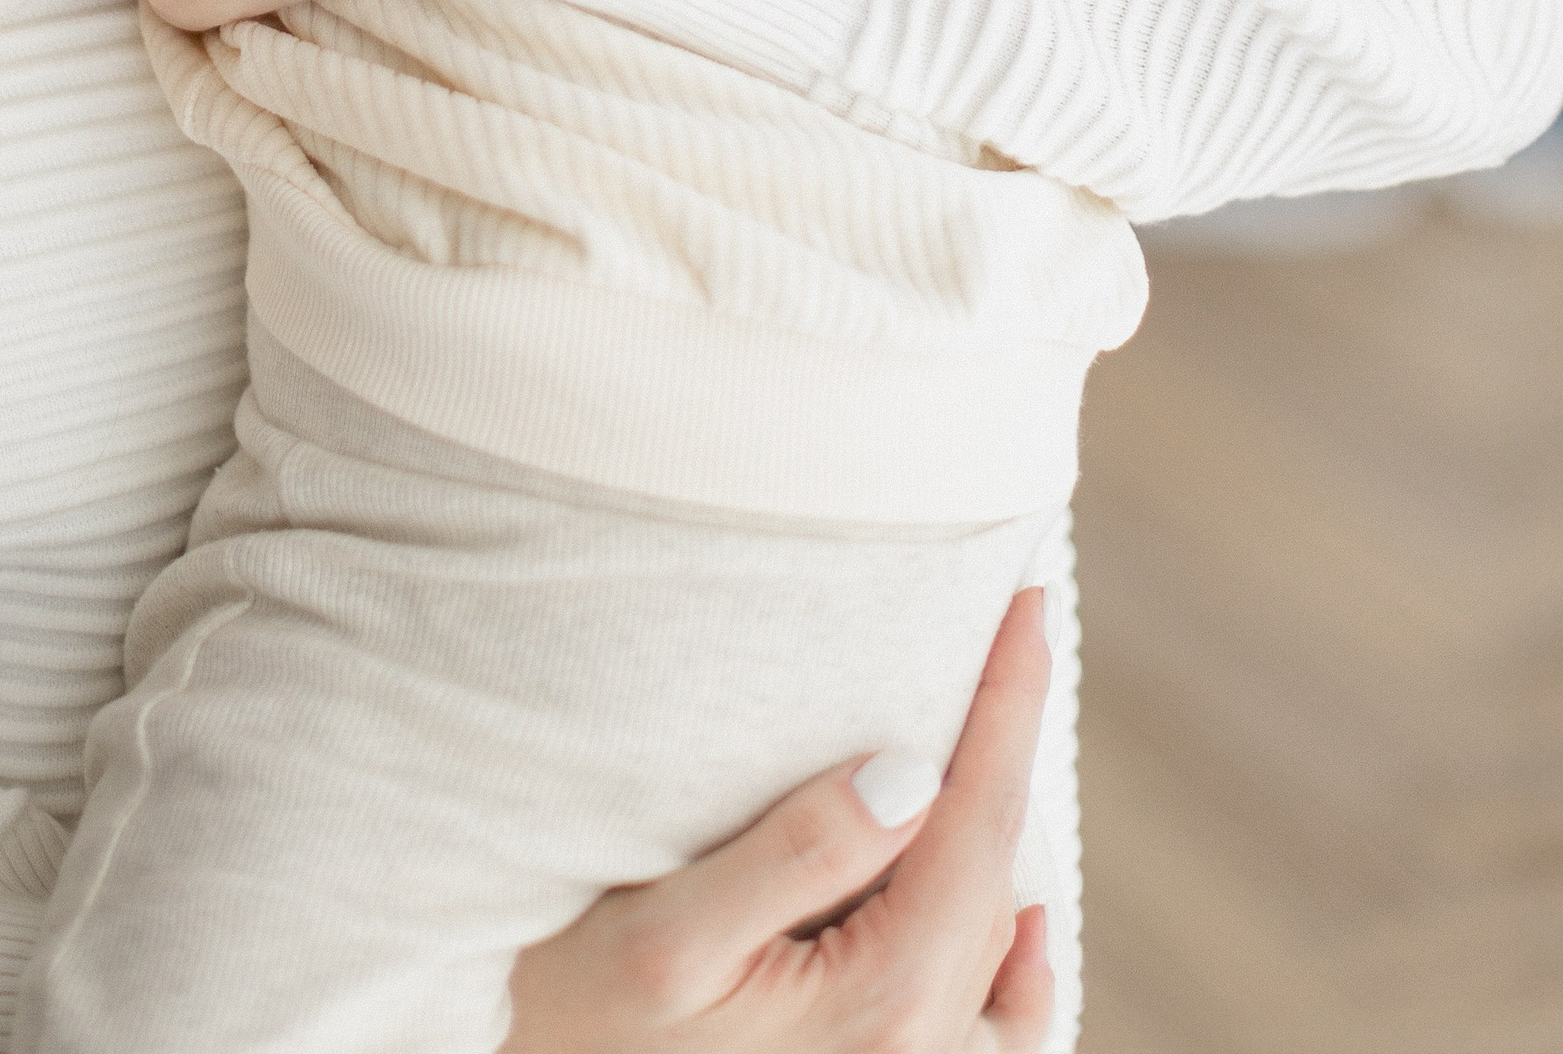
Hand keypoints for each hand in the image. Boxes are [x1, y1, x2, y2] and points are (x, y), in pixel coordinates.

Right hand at [504, 589, 1053, 1049]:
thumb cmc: (581, 1013)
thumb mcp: (669, 932)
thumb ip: (796, 855)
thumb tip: (912, 772)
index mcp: (885, 1004)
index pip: (977, 824)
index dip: (1009, 706)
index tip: (1029, 602)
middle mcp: (921, 1053)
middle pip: (992, 870)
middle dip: (1003, 747)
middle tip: (1010, 632)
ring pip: (993, 934)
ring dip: (995, 832)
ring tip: (995, 728)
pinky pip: (990, 1030)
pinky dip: (1015, 967)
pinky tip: (1024, 925)